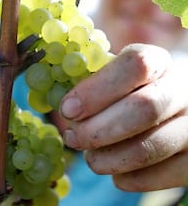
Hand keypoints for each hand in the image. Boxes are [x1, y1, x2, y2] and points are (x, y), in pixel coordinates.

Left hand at [59, 43, 187, 190]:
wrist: (174, 108)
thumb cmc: (130, 91)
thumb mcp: (114, 76)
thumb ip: (92, 84)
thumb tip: (64, 107)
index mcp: (158, 62)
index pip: (134, 66)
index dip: (96, 90)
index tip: (68, 110)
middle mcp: (183, 90)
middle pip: (143, 109)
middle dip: (98, 129)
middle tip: (71, 137)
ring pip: (150, 147)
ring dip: (109, 158)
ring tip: (90, 157)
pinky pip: (160, 176)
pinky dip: (129, 179)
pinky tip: (114, 172)